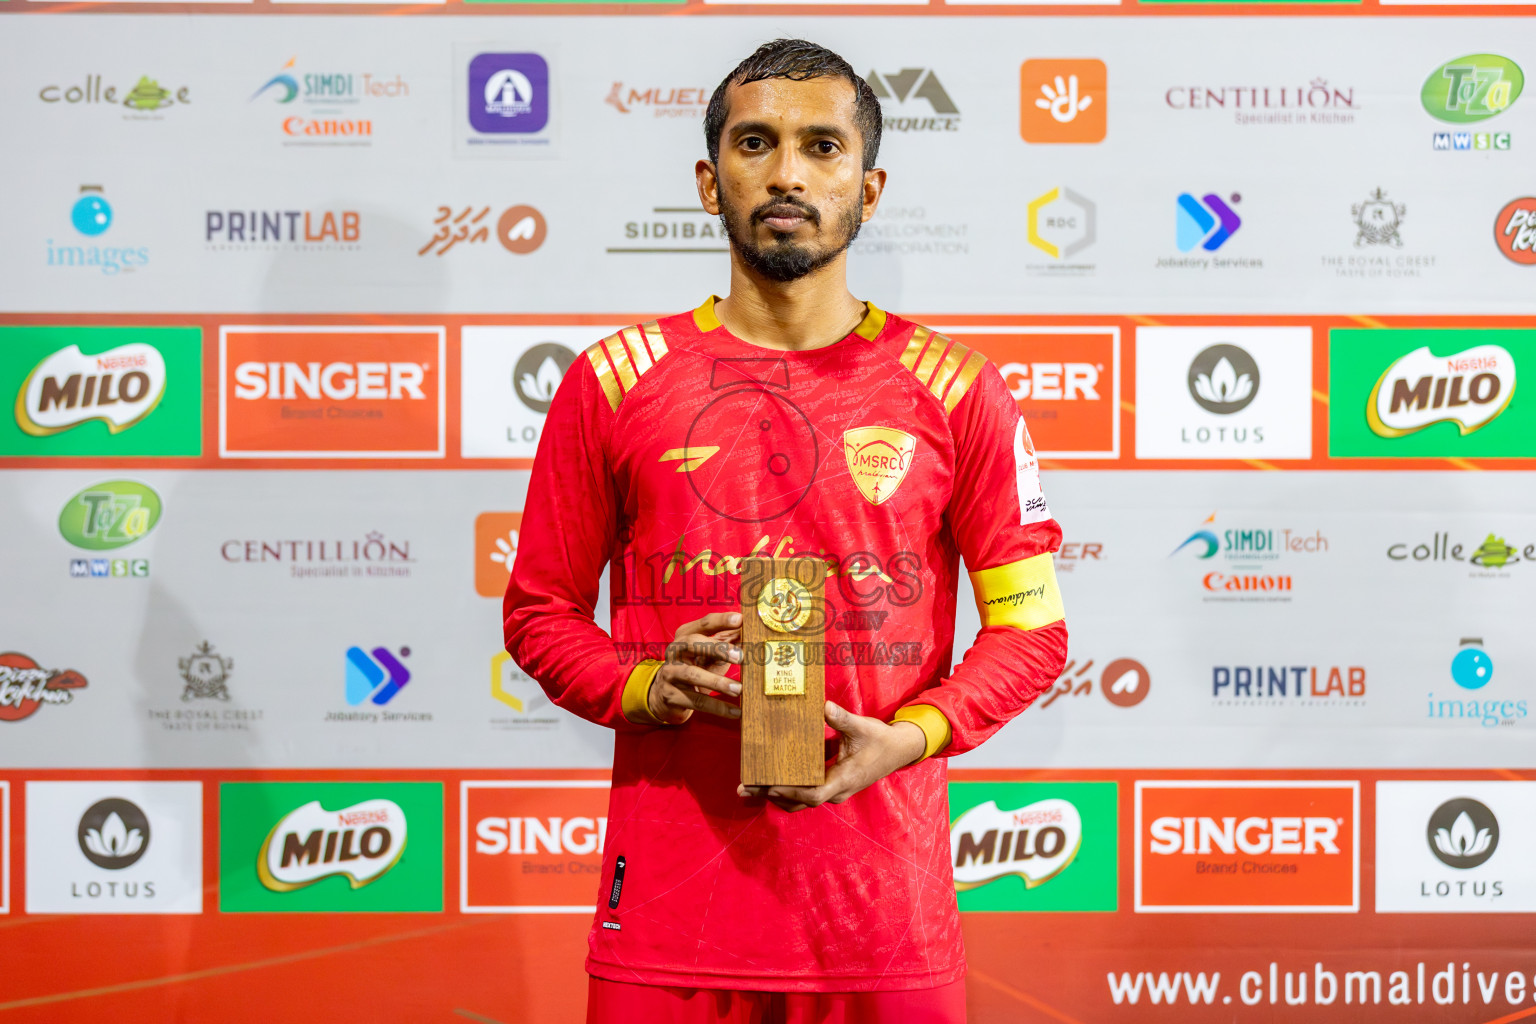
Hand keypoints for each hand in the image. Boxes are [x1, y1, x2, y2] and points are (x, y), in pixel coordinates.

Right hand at [647, 612, 743, 724]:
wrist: (664, 696)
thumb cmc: (695, 668)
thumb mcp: (710, 654)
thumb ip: (728, 642)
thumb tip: (753, 633)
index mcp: (685, 635)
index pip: (704, 623)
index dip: (721, 620)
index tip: (740, 620)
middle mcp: (675, 650)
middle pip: (693, 643)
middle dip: (717, 648)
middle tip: (740, 656)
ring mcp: (670, 672)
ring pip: (693, 674)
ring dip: (718, 682)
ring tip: (739, 689)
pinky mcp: (671, 695)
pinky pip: (696, 702)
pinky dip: (718, 707)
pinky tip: (735, 712)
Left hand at [737, 701, 926, 811]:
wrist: (898, 750)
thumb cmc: (880, 740)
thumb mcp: (863, 727)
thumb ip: (842, 718)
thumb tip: (824, 706)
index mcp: (844, 779)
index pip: (814, 794)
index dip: (790, 792)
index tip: (770, 786)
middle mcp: (837, 791)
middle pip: (800, 801)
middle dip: (772, 795)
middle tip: (744, 788)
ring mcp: (834, 791)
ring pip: (800, 801)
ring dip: (776, 795)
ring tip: (748, 787)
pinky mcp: (831, 786)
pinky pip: (805, 792)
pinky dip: (786, 788)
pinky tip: (768, 778)